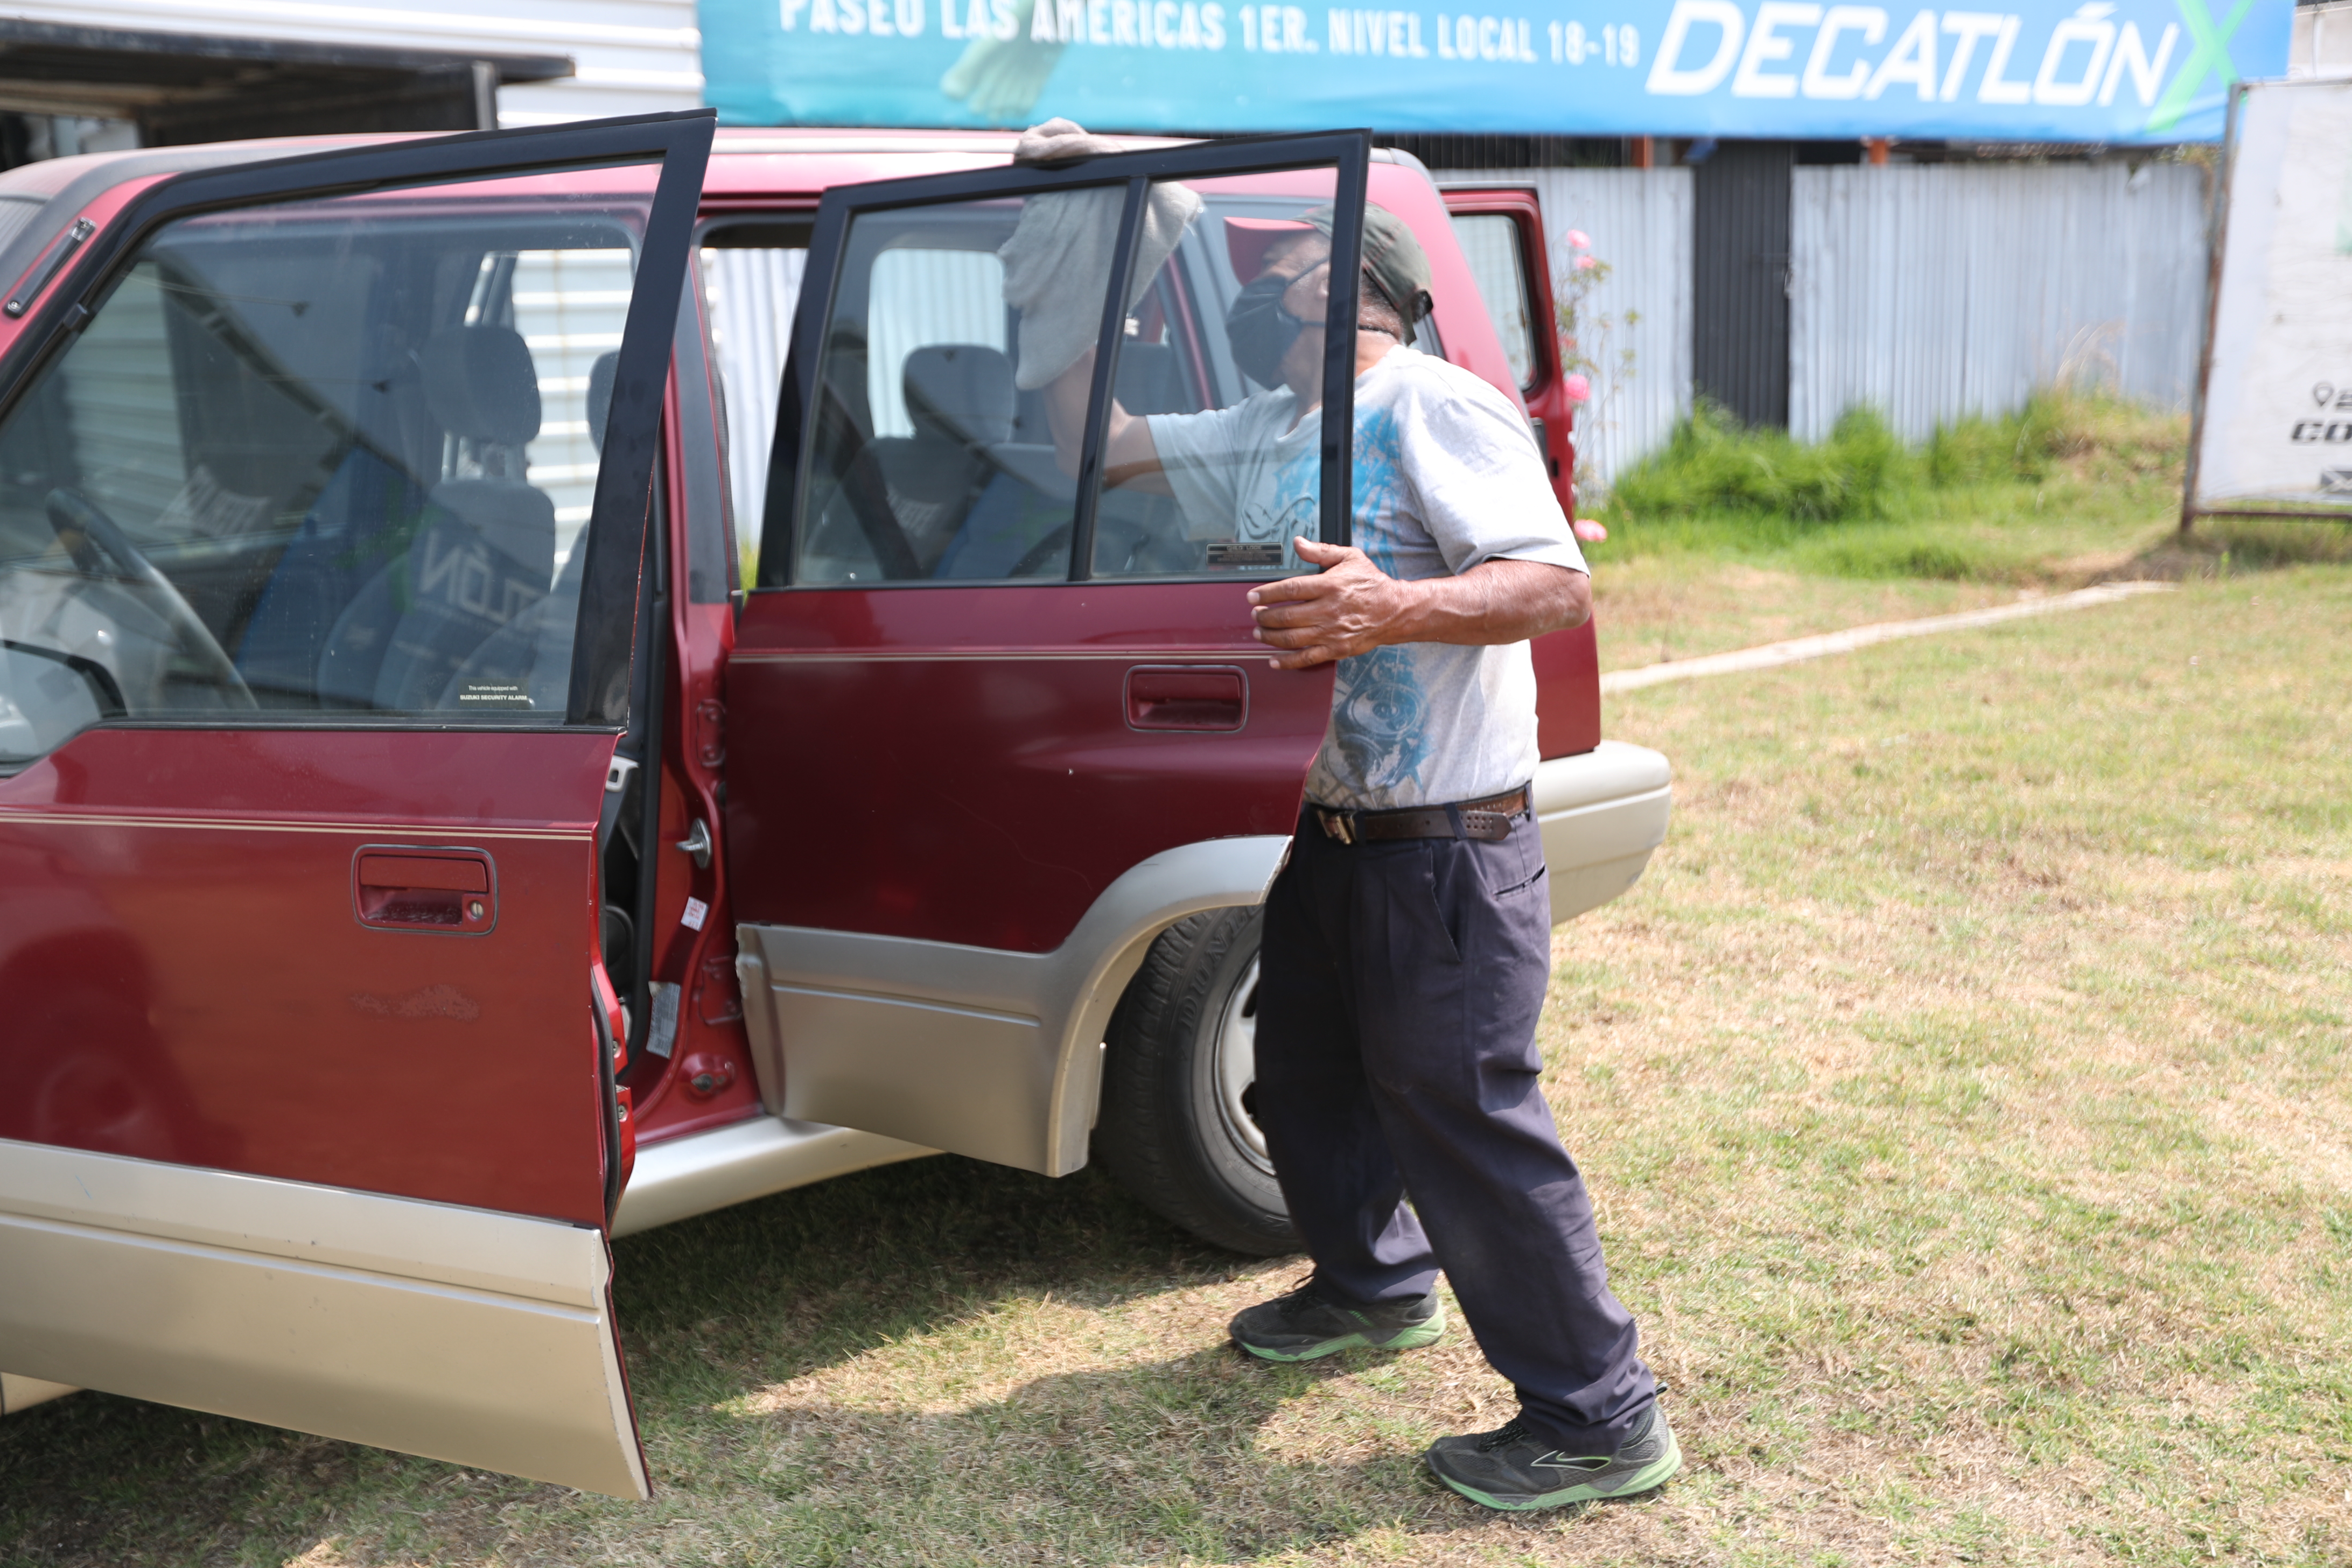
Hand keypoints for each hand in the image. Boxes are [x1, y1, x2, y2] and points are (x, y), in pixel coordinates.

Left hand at [1245, 537, 1417, 669]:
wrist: (1394, 611)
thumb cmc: (1372, 584)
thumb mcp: (1350, 558)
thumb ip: (1321, 551)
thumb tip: (1299, 543)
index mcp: (1330, 586)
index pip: (1290, 589)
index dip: (1267, 593)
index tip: (1253, 596)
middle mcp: (1328, 610)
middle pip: (1286, 616)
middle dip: (1264, 617)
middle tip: (1256, 614)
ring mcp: (1331, 632)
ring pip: (1292, 638)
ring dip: (1270, 637)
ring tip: (1259, 632)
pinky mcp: (1336, 649)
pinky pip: (1306, 658)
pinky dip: (1287, 661)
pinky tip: (1274, 660)